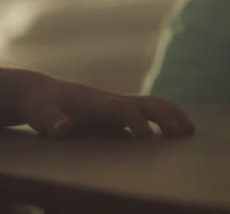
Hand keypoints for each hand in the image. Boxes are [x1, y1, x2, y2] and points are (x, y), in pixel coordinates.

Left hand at [18, 75, 194, 139]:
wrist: (41, 93)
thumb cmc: (40, 107)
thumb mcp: (39, 115)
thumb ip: (51, 122)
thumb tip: (64, 130)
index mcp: (96, 103)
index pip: (122, 110)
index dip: (135, 121)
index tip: (148, 137)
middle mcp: (112, 100)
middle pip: (147, 104)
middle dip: (167, 117)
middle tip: (185, 134)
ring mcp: (118, 103)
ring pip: (153, 105)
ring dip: (173, 115)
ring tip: (189, 131)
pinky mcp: (119, 110)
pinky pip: (149, 111)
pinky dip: (167, 116)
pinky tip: (177, 129)